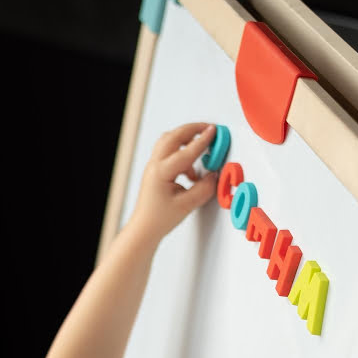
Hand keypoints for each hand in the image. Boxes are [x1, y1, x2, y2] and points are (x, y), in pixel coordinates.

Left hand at [129, 123, 217, 246]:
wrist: (144, 229)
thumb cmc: (158, 219)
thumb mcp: (186, 205)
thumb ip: (203, 189)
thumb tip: (214, 176)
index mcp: (161, 172)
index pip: (186, 152)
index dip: (202, 141)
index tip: (214, 131)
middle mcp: (155, 165)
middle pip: (174, 136)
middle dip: (193, 129)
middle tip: (209, 128)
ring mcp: (153, 166)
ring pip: (169, 141)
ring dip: (186, 139)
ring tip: (202, 144)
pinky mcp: (155, 170)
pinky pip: (169, 152)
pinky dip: (182, 153)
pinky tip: (191, 170)